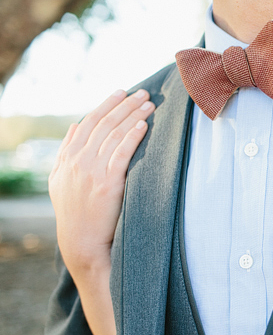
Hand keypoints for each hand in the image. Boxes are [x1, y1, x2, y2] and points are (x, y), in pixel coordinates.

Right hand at [49, 89, 153, 277]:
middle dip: (125, 105)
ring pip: (114, 135)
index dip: (106, 105)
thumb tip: (75, 126)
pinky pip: (121, 154)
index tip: (122, 92)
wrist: (81, 242)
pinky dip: (132, 137)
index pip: (89, 122)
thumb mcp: (61, 180)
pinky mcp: (107, 184)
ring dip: (133, 116)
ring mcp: (91, 172)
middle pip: (104, 124)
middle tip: (144, 93)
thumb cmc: (75, 212)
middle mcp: (78, 161)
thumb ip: (67, 151)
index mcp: (67, 157)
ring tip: (150, 104)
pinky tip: (143, 126)